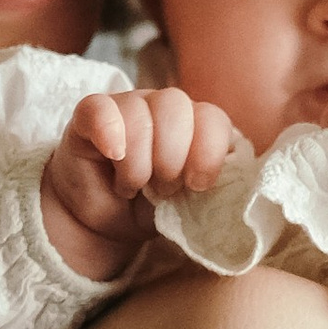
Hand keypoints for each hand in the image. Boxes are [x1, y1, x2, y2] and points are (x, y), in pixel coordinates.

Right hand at [41, 86, 238, 279]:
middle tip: (161, 189)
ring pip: (137, 111)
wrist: (105, 222)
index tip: (196, 186)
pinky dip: (109, 133)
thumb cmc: (152, 208)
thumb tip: (237, 183)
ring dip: (138, 161)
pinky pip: (100, 109)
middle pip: (175, 106)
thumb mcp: (192, 204)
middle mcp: (162, 108)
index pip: (212, 117)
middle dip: (170, 158)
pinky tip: (112, 157)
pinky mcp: (89, 116)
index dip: (207, 153)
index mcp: (195, 124)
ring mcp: (126, 106)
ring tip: (132, 186)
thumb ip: (218, 188)